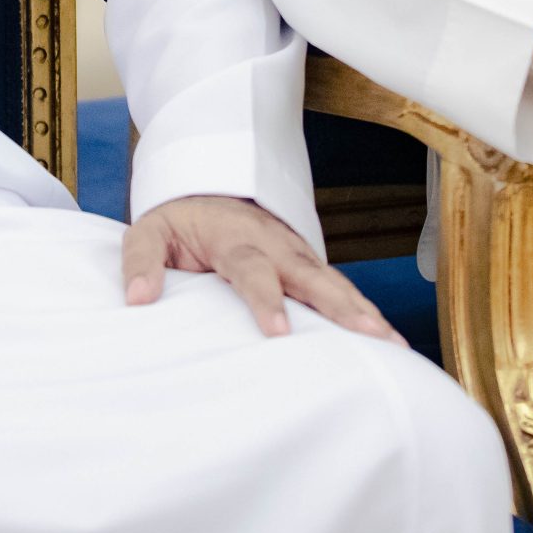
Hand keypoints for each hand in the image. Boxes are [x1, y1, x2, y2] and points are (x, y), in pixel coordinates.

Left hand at [122, 194, 403, 345]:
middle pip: (312, 276)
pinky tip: (391, 342)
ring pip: (335, 283)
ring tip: (395, 345)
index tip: (278, 332)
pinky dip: (366, 312)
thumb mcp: (149, 230)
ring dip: (365, 312)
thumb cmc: (180, 218)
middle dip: (342, 307)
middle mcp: (274, 245)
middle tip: (372, 336)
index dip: (265, 299)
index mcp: (234, 237)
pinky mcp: (308, 267)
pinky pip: (339, 290)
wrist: (210, 187)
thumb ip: (140, 260)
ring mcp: (297, 254)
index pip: (251, 269)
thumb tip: (137, 298)